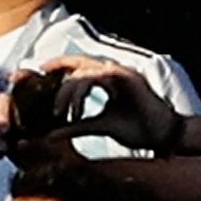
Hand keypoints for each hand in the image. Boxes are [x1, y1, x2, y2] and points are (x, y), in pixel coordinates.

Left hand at [32, 56, 181, 155]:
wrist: (161, 135)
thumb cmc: (135, 129)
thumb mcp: (98, 126)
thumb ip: (75, 127)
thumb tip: (50, 136)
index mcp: (106, 79)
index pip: (78, 66)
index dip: (59, 66)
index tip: (39, 74)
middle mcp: (112, 72)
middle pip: (78, 64)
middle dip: (58, 78)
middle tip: (47, 101)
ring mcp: (120, 73)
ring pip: (85, 72)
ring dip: (69, 93)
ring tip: (63, 114)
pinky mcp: (127, 79)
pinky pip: (98, 78)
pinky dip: (83, 93)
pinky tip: (75, 111)